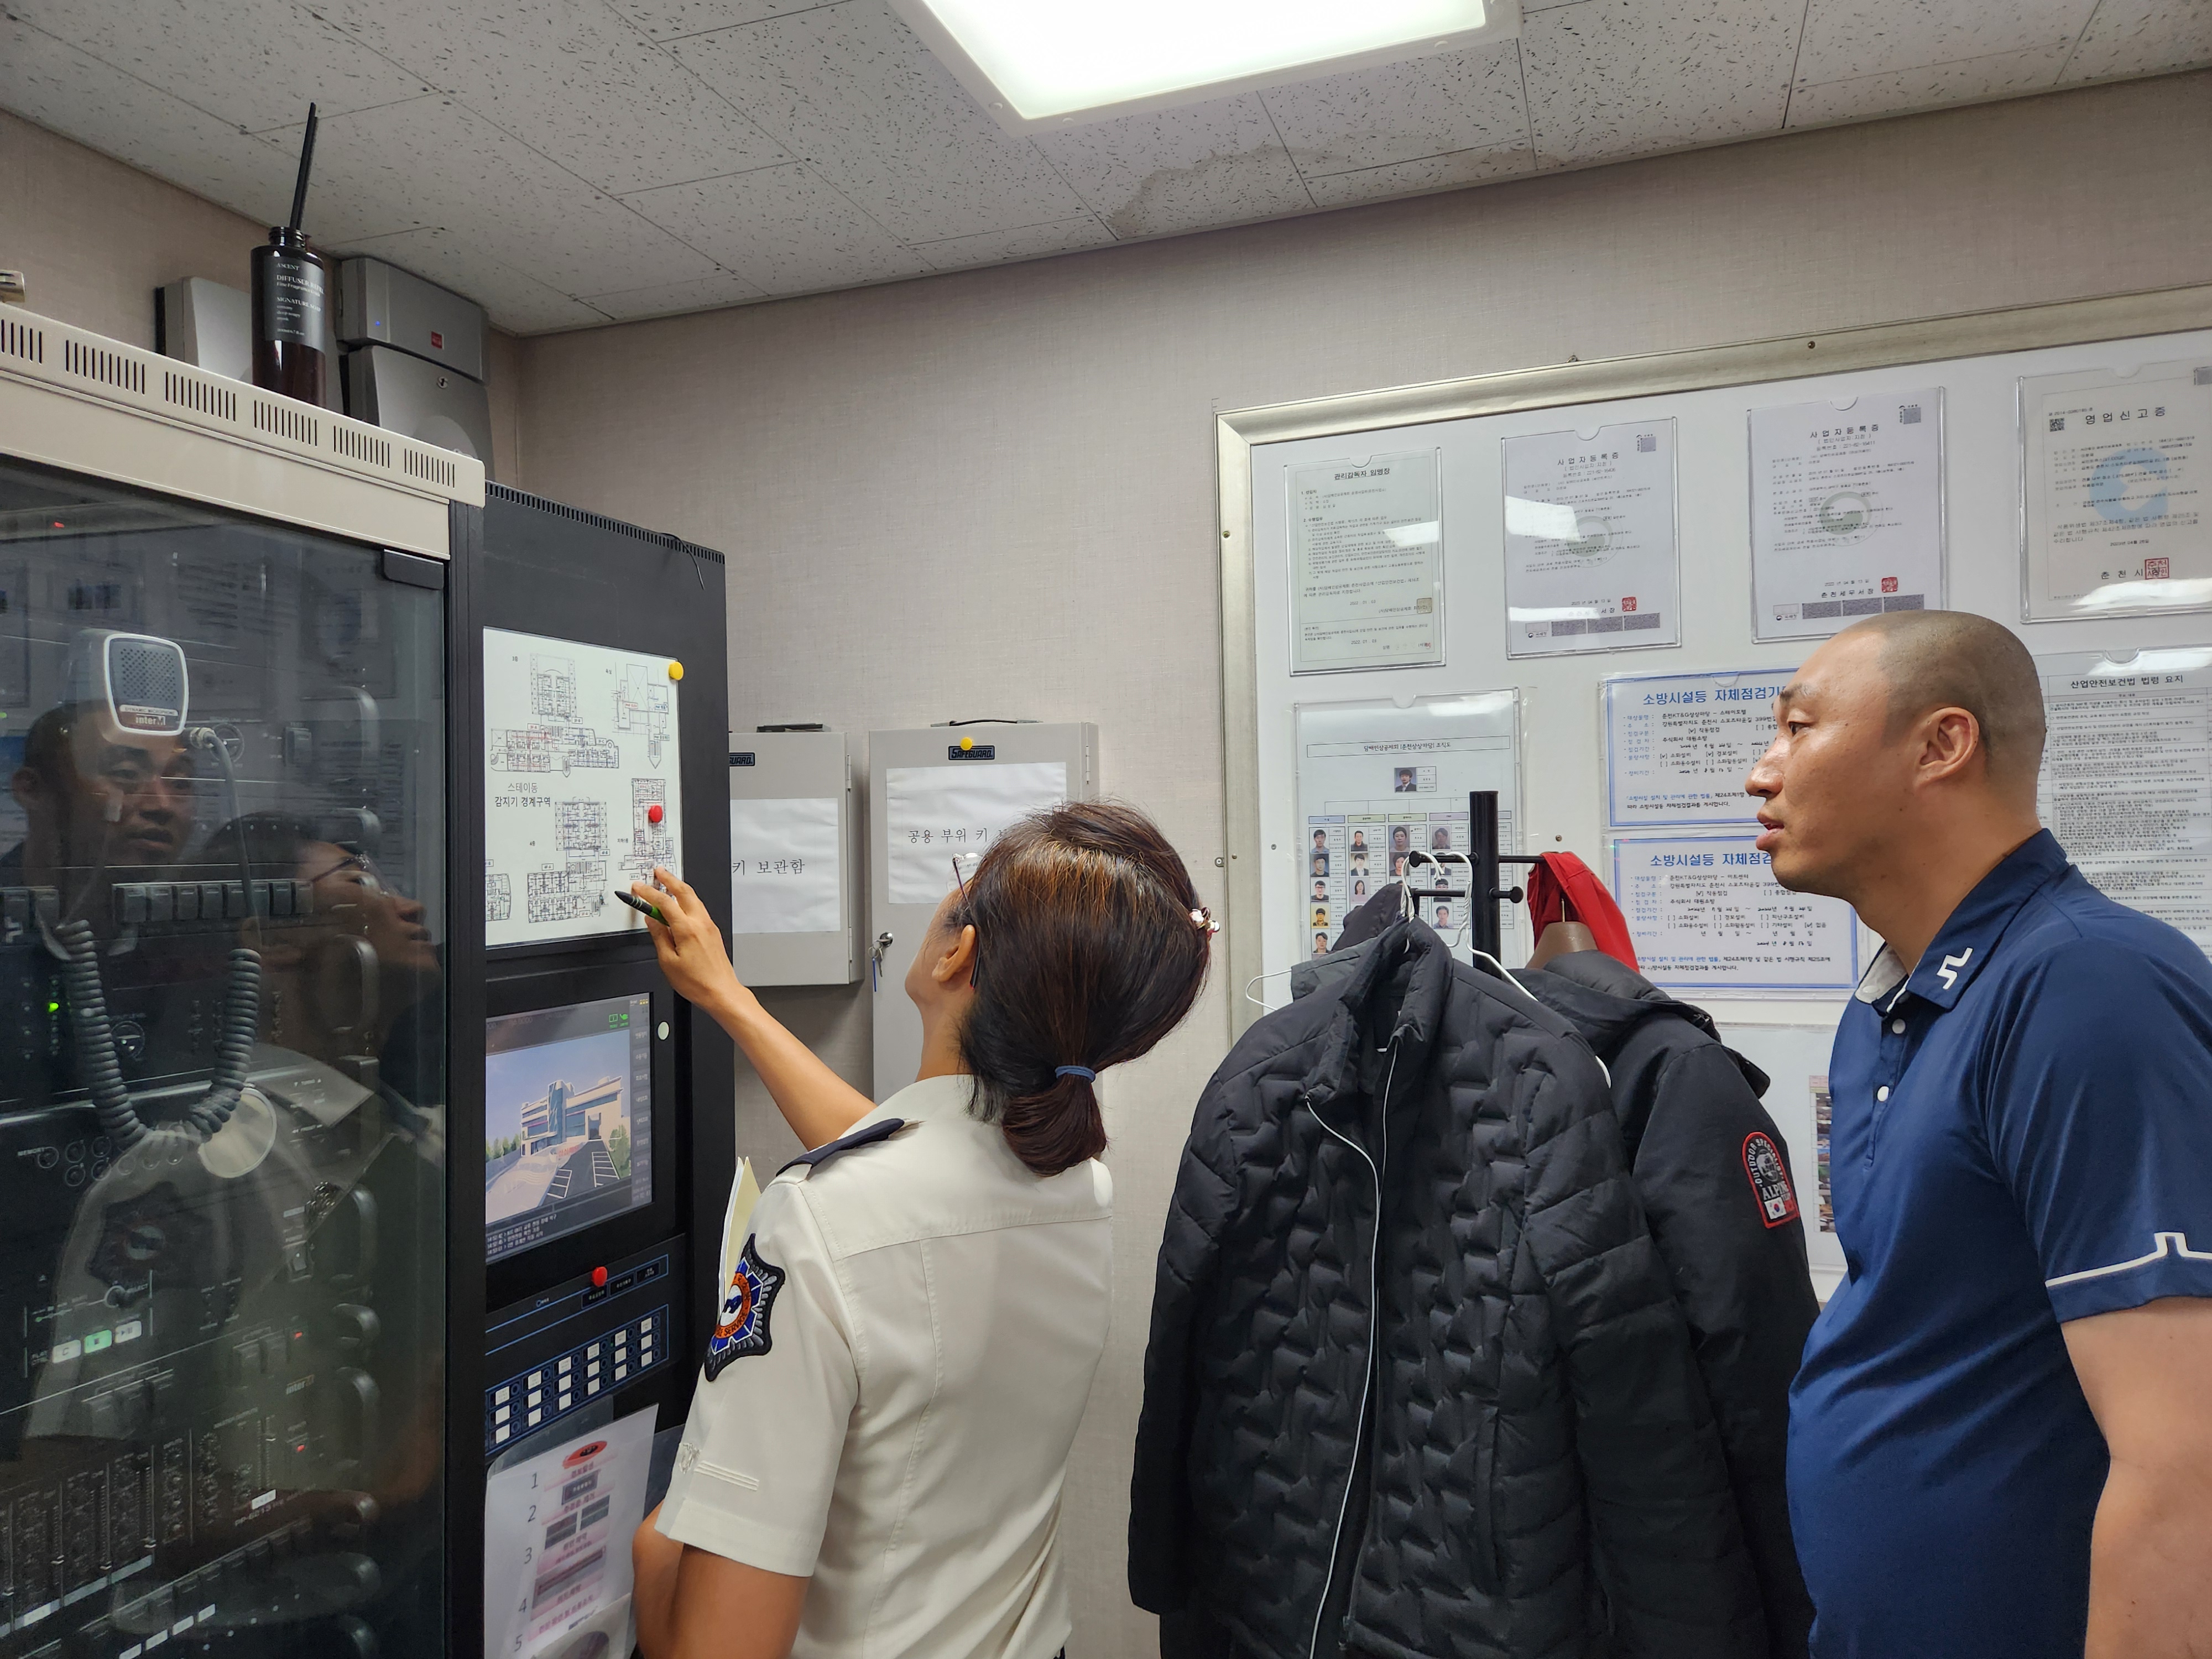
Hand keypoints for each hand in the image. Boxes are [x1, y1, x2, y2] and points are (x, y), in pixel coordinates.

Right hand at [633, 868, 744, 1018]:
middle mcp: (701, 923)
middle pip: (684, 892)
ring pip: (694, 898)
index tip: (638, 887)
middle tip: (658, 871)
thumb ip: (659, 937)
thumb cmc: (696, 982)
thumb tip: (651, 920)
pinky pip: (699, 908)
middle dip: (669, 879)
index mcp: (687, 930)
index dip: (649, 893)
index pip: (664, 903)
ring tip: (668, 882)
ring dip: (680, 887)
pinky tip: (681, 903)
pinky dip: (687, 900)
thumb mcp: (668, 962)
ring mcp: (709, 926)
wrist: (721, 991)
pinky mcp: (713, 931)